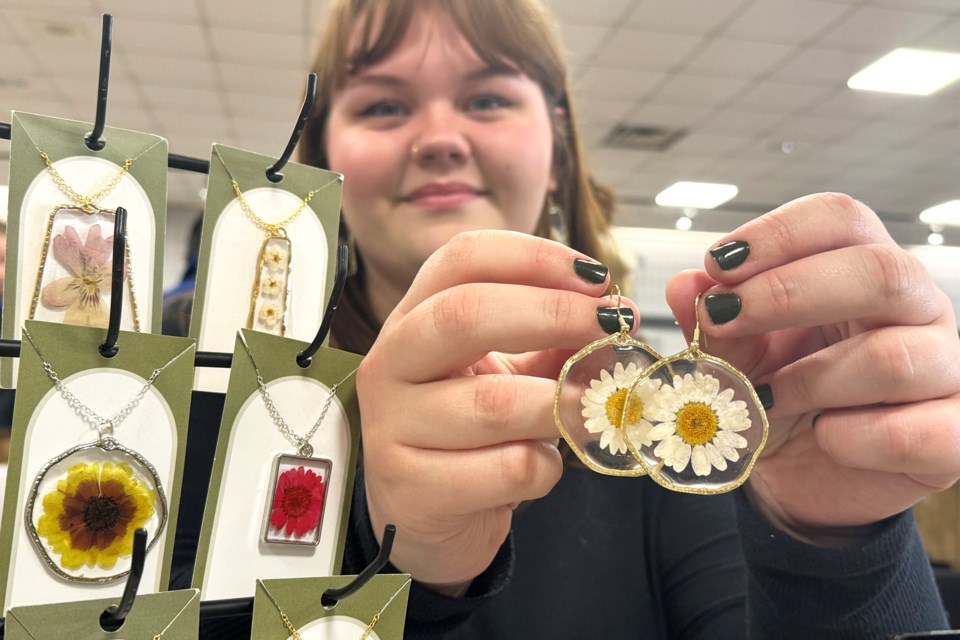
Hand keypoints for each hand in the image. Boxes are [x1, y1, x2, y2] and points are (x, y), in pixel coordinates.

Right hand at [357, 230, 633, 591]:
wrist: (423, 519)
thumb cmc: (471, 434)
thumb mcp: (510, 374)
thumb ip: (558, 341)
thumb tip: (619, 314)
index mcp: (413, 317)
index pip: (462, 259)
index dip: (534, 257)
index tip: (595, 277)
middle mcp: (390, 363)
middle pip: (464, 313)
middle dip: (552, 313)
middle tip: (611, 326)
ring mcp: (391, 426)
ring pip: (492, 403)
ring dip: (562, 404)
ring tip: (595, 410)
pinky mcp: (411, 488)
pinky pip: (505, 469)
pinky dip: (544, 468)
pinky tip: (542, 468)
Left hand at [666, 193, 959, 544]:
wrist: (803, 480)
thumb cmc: (778, 401)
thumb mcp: (733, 360)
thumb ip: (713, 327)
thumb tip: (687, 286)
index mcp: (864, 272)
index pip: (841, 218)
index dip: (778, 234)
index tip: (718, 265)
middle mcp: (917, 311)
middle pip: (882, 271)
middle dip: (788, 293)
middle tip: (724, 318)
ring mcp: (945, 372)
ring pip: (894, 357)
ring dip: (810, 380)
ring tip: (770, 399)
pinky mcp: (951, 439)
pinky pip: (911, 433)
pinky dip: (850, 439)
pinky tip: (824, 438)